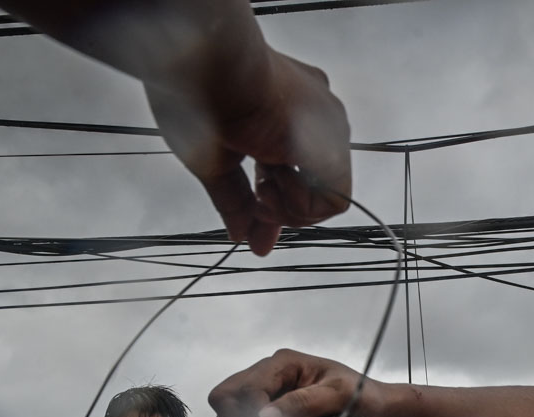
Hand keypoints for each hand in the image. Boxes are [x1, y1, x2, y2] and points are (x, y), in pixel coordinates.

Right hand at [146, 50, 350, 256]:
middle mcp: (316, 114)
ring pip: (326, 196)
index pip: (291, 169)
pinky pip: (335, 200)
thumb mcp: (214, 159)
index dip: (273, 204)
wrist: (207, 64)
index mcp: (288, 108)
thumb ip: (235, 201)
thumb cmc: (198, 93)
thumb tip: (243, 235)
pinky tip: (273, 187)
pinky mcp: (332, 144)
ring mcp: (328, 127)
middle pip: (311, 185)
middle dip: (280, 209)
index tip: (252, 223)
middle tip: (255, 205)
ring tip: (261, 190)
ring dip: (289, 209)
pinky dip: (301, 208)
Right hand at [209, 348, 364, 416]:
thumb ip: (303, 404)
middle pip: (224, 399)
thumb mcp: (339, 396)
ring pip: (229, 415)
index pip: (244, 390)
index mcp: (283, 363)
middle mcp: (268, 374)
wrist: (374, 406)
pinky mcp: (268, 410)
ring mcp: (266, 392)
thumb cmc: (362, 395)